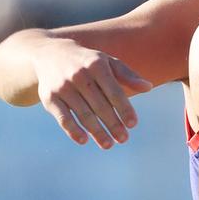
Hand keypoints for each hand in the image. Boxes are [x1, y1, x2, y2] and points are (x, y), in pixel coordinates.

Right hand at [34, 39, 152, 148]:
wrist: (50, 55)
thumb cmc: (88, 61)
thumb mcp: (109, 62)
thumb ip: (128, 75)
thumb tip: (149, 87)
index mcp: (97, 65)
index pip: (114, 92)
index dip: (124, 109)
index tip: (133, 124)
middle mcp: (79, 75)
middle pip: (100, 106)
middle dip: (113, 124)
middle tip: (123, 139)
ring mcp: (63, 87)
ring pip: (83, 114)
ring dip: (97, 132)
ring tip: (108, 144)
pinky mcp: (49, 98)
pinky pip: (63, 118)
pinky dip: (73, 130)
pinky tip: (84, 140)